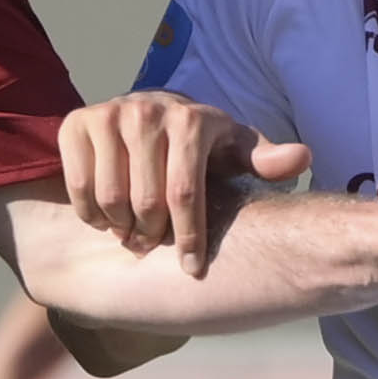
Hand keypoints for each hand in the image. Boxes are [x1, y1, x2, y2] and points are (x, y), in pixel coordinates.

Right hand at [58, 96, 309, 272]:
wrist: (149, 110)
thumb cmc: (197, 143)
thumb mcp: (232, 150)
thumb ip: (263, 159)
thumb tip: (301, 157)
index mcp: (192, 120)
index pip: (186, 194)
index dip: (189, 238)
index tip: (192, 268)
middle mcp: (147, 111)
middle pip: (146, 203)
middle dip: (153, 237)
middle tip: (154, 246)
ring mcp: (108, 114)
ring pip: (111, 198)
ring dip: (121, 229)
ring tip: (132, 232)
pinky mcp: (76, 123)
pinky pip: (79, 187)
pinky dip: (91, 213)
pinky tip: (106, 216)